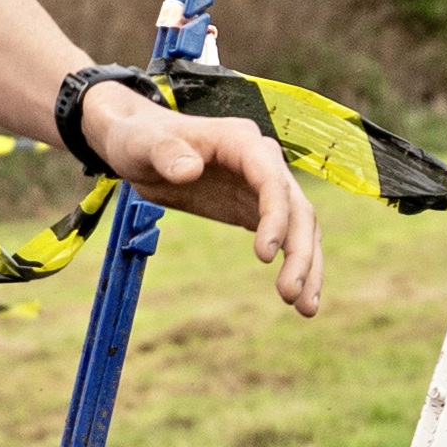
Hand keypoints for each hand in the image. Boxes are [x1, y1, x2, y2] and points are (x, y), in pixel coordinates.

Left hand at [81, 86, 322, 315]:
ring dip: (307, 265)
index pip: (271, 180)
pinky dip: (294, 263)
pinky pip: (284, 236)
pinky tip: (297, 296)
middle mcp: (261, 161)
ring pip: (300, 226)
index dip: (275, 216)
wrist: (139, 142)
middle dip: (299, 252)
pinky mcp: (254, 208)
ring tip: (305, 308)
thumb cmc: (140, 138)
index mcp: (240, 141)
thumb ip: (165, 154)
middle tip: (290, 295)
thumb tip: (189, 171)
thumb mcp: (141, 143)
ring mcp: (262, 186)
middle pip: (297, 207)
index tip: (264, 255)